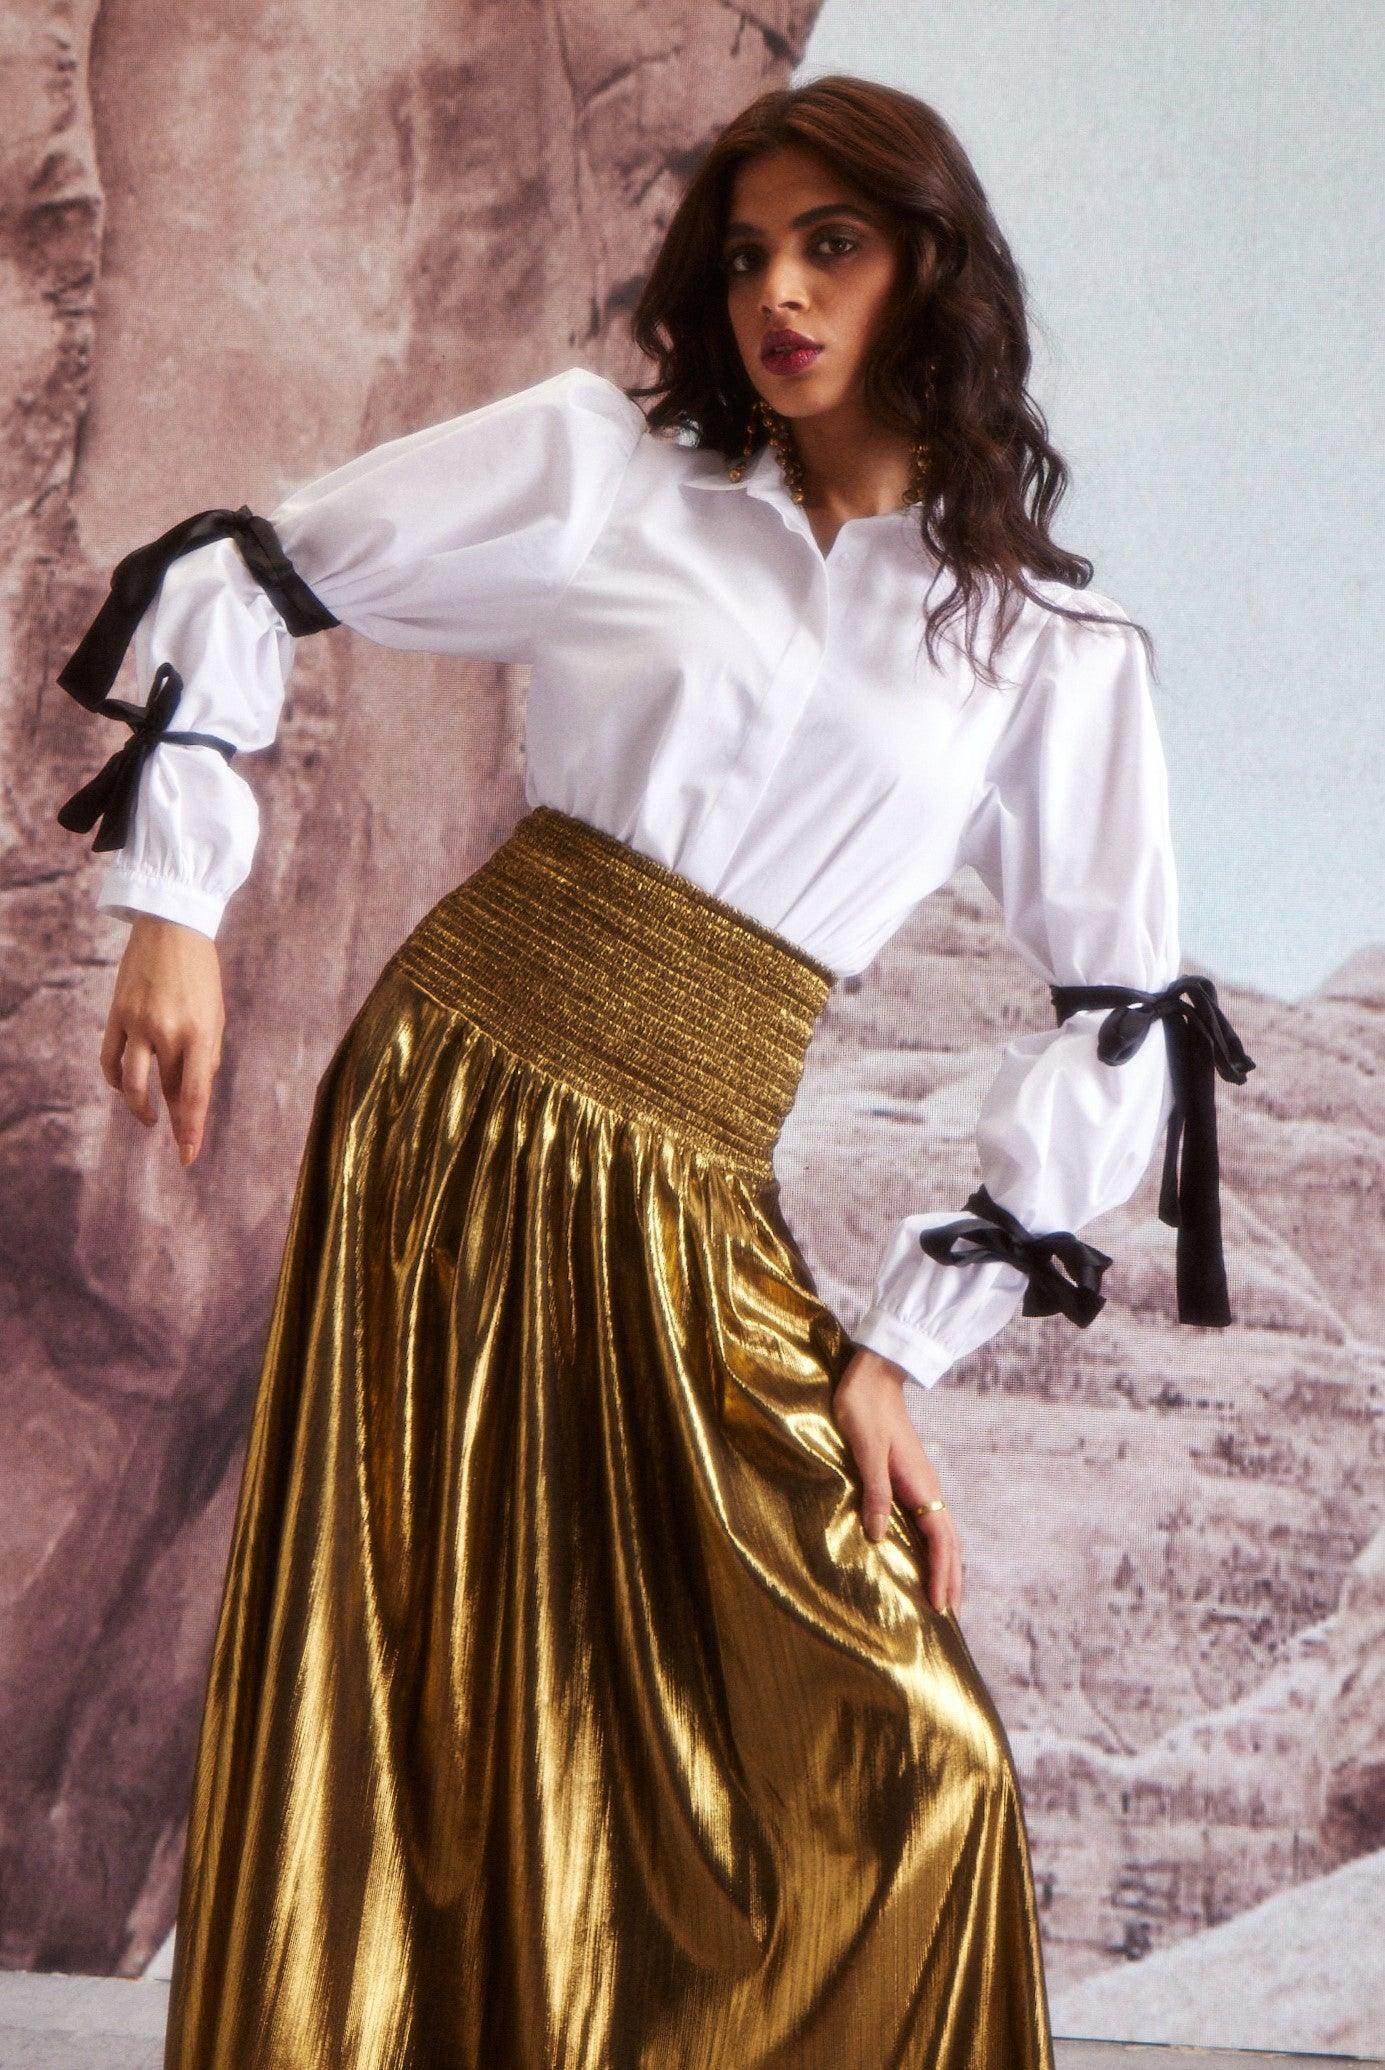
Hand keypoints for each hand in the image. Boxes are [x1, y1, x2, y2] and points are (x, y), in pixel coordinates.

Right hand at [101, 914, 224, 1166]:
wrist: (173, 928)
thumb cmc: (202, 976)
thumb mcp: (215, 1016)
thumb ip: (205, 1057)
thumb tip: (192, 1096)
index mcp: (200, 1033)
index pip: (194, 1095)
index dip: (190, 1130)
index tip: (188, 1156)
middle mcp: (167, 1031)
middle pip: (166, 1090)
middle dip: (172, 1117)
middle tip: (177, 1137)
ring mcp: (138, 1023)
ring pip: (130, 1084)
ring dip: (139, 1108)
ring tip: (149, 1119)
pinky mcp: (116, 1015)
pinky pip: (109, 1060)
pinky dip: (114, 1081)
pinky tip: (124, 1089)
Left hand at [832, 1345, 962, 1614]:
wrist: (872, 1377)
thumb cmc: (864, 1410)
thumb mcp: (865, 1450)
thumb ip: (875, 1492)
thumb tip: (879, 1537)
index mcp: (921, 1485)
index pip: (940, 1541)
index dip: (942, 1576)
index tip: (941, 1608)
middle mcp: (928, 1488)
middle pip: (949, 1543)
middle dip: (952, 1580)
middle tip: (949, 1617)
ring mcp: (922, 1484)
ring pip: (943, 1534)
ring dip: (947, 1566)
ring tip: (944, 1596)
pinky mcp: (911, 1479)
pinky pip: (929, 1523)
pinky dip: (935, 1548)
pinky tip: (925, 1557)